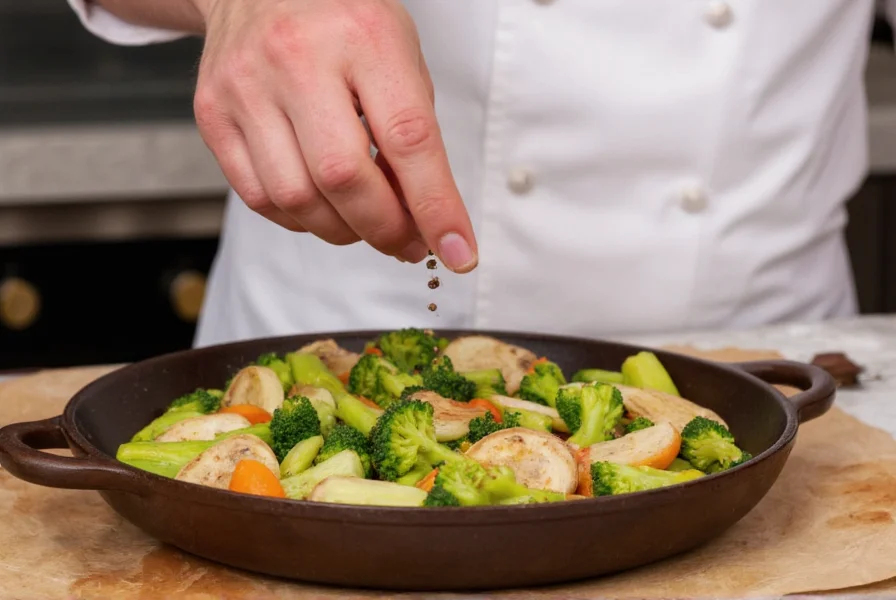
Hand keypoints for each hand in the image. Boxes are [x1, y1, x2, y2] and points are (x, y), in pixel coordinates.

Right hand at [191, 0, 477, 271]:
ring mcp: (246, 87)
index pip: (407, 139)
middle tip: (408, 242)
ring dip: (343, 230)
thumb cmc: (341, 21)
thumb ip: (412, 133)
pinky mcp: (214, 114)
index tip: (457, 251)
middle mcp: (297, 59)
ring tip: (366, 221)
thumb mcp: (399, 56)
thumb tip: (421, 216)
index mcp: (362, 37)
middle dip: (385, 228)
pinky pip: (259, 197)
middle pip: (343, 178)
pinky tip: (322, 206)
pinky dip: (300, 219)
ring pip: (297, 198)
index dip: (435, 206)